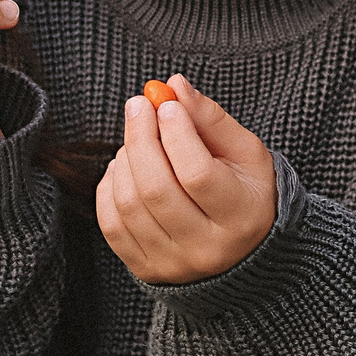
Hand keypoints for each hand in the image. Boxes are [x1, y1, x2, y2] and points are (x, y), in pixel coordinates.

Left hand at [94, 75, 277, 284]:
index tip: (167, 103)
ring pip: (129, 204)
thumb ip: (210, 119)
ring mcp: (172, 264)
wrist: (242, 251)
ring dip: (124, 159)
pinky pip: (111, 224)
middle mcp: (206, 249)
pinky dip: (110, 187)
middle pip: (156, 189)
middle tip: (138, 105)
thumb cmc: (245, 191)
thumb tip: (174, 86)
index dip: (176, 133)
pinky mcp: (145, 269)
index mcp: (240, 217)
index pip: (197, 174)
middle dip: (140, 138)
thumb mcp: (244, 152)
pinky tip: (124, 168)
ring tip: (138, 139)